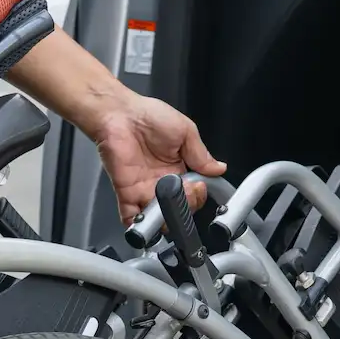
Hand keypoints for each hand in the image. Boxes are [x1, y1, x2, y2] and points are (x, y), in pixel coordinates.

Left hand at [92, 94, 225, 224]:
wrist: (120, 113)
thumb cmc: (149, 115)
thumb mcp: (185, 131)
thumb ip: (201, 153)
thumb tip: (219, 169)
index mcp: (179, 169)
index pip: (194, 193)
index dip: (199, 194)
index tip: (200, 185)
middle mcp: (162, 183)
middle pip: (179, 208)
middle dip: (186, 205)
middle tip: (186, 190)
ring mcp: (144, 190)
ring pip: (159, 218)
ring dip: (167, 218)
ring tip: (170, 202)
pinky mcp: (127, 193)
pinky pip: (132, 217)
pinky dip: (139, 225)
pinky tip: (149, 219)